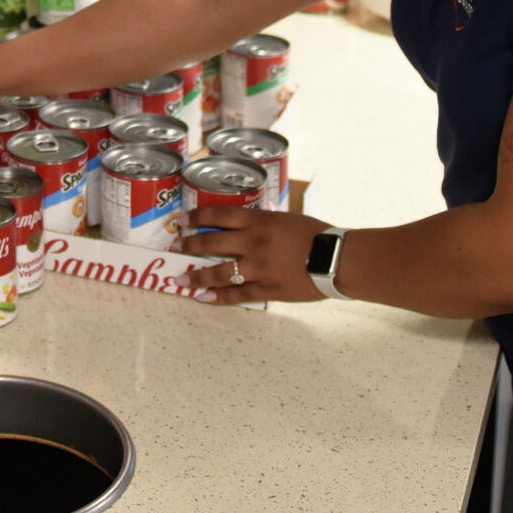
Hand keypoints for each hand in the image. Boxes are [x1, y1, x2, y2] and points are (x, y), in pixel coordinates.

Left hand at [177, 208, 330, 304]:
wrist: (335, 259)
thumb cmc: (316, 235)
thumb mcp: (286, 219)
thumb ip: (264, 220)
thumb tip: (248, 219)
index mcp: (258, 221)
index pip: (218, 215)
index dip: (197, 217)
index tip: (184, 221)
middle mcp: (252, 243)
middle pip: (211, 242)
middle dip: (189, 245)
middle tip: (177, 247)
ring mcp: (257, 268)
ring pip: (218, 272)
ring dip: (196, 276)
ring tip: (181, 278)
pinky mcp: (266, 289)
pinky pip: (236, 294)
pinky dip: (218, 296)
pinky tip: (203, 297)